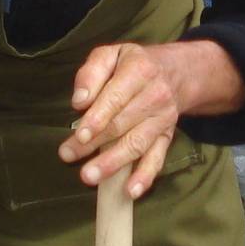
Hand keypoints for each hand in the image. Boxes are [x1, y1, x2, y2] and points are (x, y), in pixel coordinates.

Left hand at [60, 41, 194, 197]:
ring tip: (89, 176)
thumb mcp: (112, 54)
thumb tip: (79, 101)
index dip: (98, 117)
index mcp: (140, 71)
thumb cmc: (134, 64)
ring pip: (137, 144)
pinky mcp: (167, 137)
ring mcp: (163, 119)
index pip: (116, 97)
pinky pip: (157, 159)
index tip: (80, 134)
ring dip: (113, 163)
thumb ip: (92, 72)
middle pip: (122, 124)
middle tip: (69, 155)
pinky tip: (131, 191)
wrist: (176, 72)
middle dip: (94, 143)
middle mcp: (155, 96)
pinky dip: (145, 176)